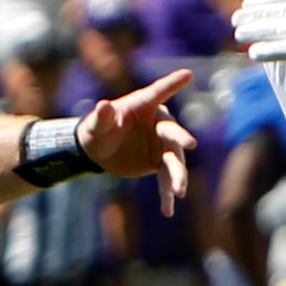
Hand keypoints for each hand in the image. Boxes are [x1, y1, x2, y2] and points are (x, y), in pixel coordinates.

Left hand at [78, 69, 196, 214]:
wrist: (98, 152)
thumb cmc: (97, 130)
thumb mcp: (95, 125)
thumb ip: (102, 116)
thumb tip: (103, 106)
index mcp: (143, 106)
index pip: (159, 92)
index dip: (172, 83)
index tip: (187, 74)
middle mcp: (157, 123)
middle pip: (172, 131)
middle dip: (180, 137)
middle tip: (189, 144)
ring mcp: (161, 144)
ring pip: (174, 159)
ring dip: (177, 174)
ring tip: (179, 191)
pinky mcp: (159, 162)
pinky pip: (167, 178)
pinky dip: (167, 194)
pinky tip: (168, 211)